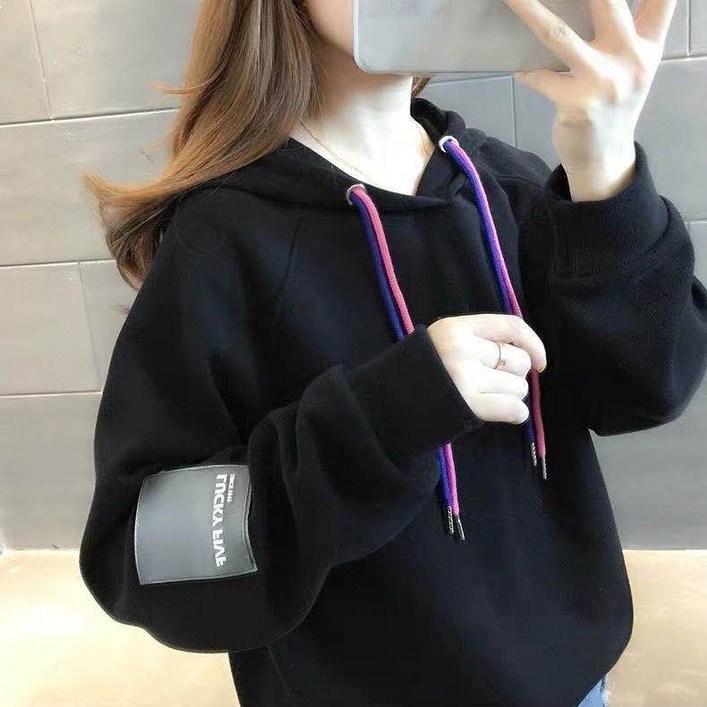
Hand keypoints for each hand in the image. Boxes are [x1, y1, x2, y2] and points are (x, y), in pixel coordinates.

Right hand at [427, 314, 547, 424]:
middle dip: (512, 376)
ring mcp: (466, 377)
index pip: (511, 326)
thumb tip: (526, 354)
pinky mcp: (469, 405)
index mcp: (456, 327)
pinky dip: (515, 414)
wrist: (386, 404)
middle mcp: (463, 348)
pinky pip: (515, 409)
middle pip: (518, 361)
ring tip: (484, 399)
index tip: (539, 362)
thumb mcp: (442, 342)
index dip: (533, 344)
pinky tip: (500, 414)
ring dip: (510, 396)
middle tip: (490, 385)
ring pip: (519, 387)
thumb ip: (476, 340)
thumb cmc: (419, 374)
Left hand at [503, 0, 675, 175]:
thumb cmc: (612, 104)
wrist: (603, 157)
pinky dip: (525, 69)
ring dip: (528, 9)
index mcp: (648, 46)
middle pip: (607, 1)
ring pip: (558, 34)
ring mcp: (603, 82)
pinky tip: (519, 67)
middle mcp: (631, 60)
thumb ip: (626, 31)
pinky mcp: (576, 103)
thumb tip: (581, 3)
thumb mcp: (632, 67)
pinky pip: (539, 76)